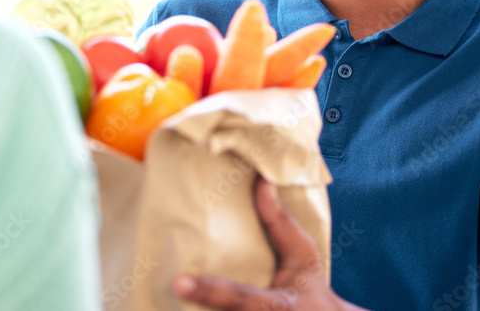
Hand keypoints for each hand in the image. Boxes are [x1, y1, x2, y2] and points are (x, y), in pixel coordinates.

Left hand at [172, 177, 367, 310]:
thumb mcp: (303, 255)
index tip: (179, 283)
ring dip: (193, 308)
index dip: (210, 291)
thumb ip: (281, 223)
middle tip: (171, 286)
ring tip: (171, 293)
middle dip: (197, 300)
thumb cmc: (309, 287)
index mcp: (276, 305)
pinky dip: (199, 309)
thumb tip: (263, 181)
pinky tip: (177, 301)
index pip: (239, 299)